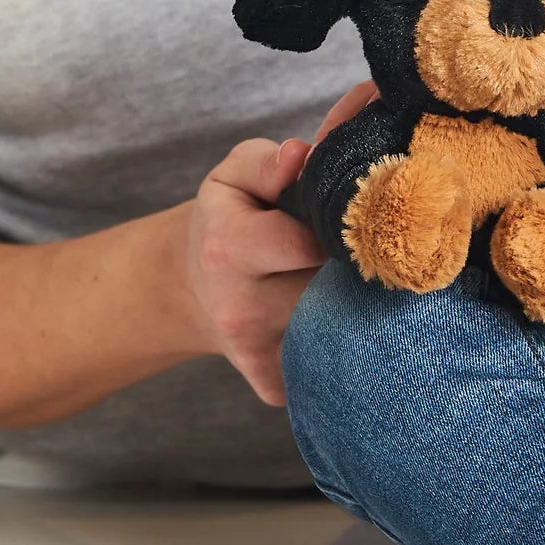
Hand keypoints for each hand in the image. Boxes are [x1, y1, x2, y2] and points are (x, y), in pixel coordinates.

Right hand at [183, 80, 377, 405]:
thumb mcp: (231, 176)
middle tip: (350, 245)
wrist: (190, 289)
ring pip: (342, 323)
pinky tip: (332, 316)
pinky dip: (345, 342)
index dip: (340, 222)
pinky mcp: (273, 386)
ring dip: (354, 297)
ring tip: (339, 275)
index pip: (310, 240)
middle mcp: (242, 310)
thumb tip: (304, 157)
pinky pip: (332, 366)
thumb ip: (267, 161)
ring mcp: (259, 354)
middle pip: (332, 283)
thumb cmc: (225, 220)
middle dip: (352, 261)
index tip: (349, 214)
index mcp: (229, 250)